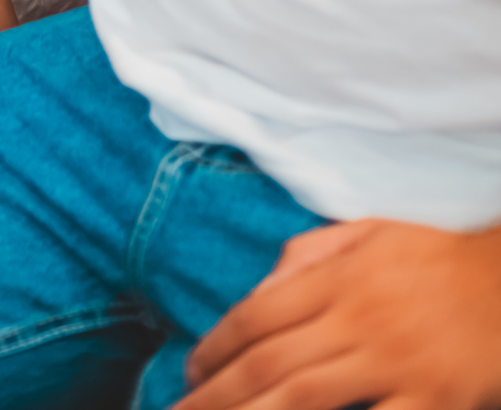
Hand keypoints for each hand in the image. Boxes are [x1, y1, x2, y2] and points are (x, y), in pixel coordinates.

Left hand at [176, 218, 500, 409]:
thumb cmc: (437, 259)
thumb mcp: (370, 234)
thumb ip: (311, 256)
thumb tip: (261, 288)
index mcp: (340, 278)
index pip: (259, 314)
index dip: (216, 347)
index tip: (190, 373)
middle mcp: (358, 320)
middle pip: (271, 362)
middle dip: (218, 395)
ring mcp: (395, 364)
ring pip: (306, 398)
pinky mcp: (433, 400)